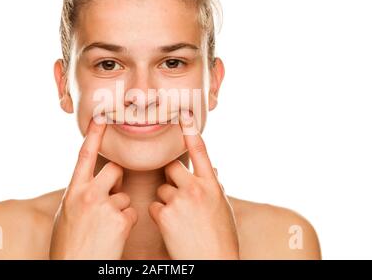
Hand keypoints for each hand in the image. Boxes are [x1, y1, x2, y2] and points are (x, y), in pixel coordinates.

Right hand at [49, 118, 137, 258]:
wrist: (73, 269)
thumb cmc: (68, 245)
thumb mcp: (66, 215)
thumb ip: (79, 195)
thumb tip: (90, 184)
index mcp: (73, 192)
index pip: (85, 155)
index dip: (94, 134)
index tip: (102, 116)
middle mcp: (88, 195)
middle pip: (114, 170)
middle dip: (117, 180)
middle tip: (110, 196)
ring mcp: (104, 207)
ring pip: (124, 195)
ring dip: (120, 208)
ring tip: (106, 227)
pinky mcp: (120, 221)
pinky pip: (131, 212)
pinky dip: (126, 223)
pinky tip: (114, 236)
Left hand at [149, 110, 239, 259]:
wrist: (215, 263)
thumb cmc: (221, 238)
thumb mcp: (223, 209)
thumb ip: (214, 187)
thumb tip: (213, 171)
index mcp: (212, 186)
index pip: (200, 151)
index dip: (191, 131)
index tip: (183, 114)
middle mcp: (196, 189)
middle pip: (171, 168)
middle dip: (171, 178)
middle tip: (178, 194)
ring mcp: (180, 201)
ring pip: (162, 189)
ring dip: (166, 201)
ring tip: (180, 220)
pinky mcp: (165, 215)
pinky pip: (154, 207)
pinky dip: (159, 216)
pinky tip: (172, 228)